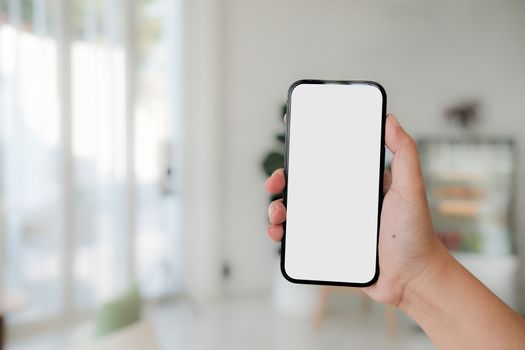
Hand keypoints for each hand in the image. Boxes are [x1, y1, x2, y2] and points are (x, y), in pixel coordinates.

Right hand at [265, 114, 444, 305]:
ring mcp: (332, 225)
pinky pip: (298, 239)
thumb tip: (390, 119)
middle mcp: (341, 202)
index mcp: (356, 184)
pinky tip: (278, 234)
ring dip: (278, 208)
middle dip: (282, 180)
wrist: (412, 279)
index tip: (291, 141)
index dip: (305, 152)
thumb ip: (404, 153)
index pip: (326, 162)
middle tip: (275, 182)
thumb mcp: (411, 188)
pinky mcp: (326, 248)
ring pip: (296, 211)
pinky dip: (283, 234)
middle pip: (303, 185)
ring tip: (277, 214)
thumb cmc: (415, 233)